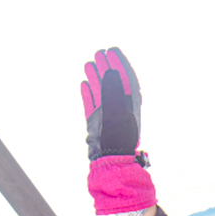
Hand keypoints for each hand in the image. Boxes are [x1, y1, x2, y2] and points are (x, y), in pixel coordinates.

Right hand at [81, 47, 155, 215]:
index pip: (127, 79)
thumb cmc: (117, 140)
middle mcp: (120, 110)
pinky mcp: (97, 124)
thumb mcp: (117, 112)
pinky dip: (88, 93)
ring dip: (96, 77)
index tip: (112, 51)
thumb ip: (113, 91)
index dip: (120, 64)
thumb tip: (110, 71)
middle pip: (114, 83)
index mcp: (131, 106)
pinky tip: (83, 83)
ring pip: (101, 92)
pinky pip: (92, 105)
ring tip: (89, 63)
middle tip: (100, 53)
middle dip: (108, 67)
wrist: (110, 164)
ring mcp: (108, 117)